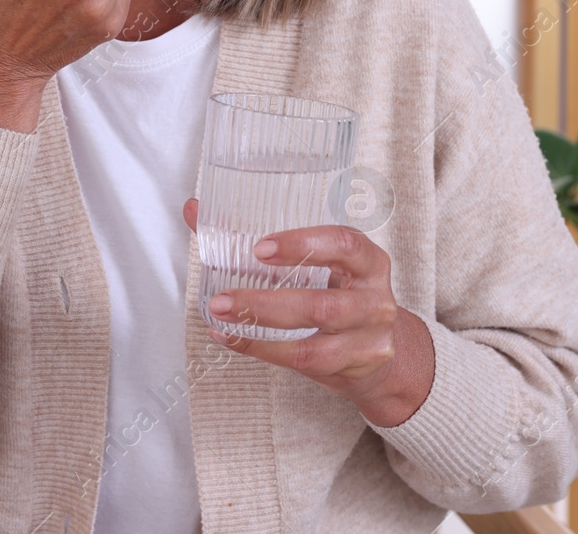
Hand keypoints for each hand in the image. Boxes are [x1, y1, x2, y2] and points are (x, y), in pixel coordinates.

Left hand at [181, 198, 435, 427]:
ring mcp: (368, 339)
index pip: (345, 245)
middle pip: (323, 304)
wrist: (382, 352)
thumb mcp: (321, 264)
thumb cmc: (340, 294)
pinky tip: (232, 338)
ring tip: (222, 316)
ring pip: (314, 341)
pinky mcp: (354, 368)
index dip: (304, 244)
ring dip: (261, 330)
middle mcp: (374, 300)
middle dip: (267, 302)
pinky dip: (261, 349)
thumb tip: (195, 209)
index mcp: (368, 262)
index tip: (260, 248)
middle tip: (223, 296)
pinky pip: (303, 362)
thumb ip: (264, 239)